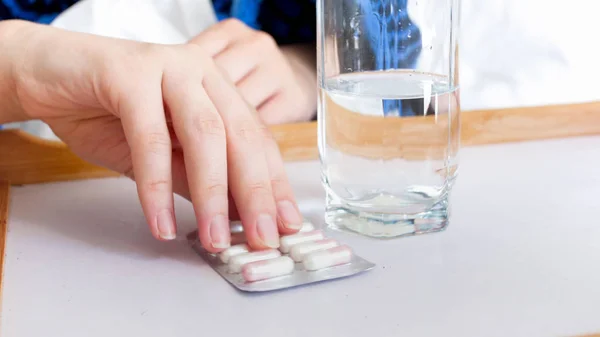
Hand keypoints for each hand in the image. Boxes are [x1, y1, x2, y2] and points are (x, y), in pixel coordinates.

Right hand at [1, 20, 302, 250]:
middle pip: (240, 136)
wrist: (48, 76)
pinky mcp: (130, 74)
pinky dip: (156, 185)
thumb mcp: (163, 155)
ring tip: (213, 239)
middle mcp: (202, 74)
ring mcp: (169, 68)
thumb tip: (235, 216)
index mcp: (217, 89)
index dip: (274, 184)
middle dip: (255, 193)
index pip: (257, 140)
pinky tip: (160, 220)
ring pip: (204, 135)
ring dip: (211, 194)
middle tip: (263, 238)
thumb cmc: (108, 112)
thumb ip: (197, 179)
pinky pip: (150, 138)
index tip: (285, 224)